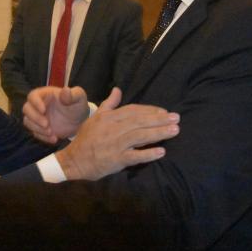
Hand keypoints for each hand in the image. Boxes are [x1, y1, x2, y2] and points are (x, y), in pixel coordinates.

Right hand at [23, 86, 88, 143]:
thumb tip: (65, 90)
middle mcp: (38, 105)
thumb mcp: (79, 97)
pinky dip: (43, 137)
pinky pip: (35, 133)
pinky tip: (54, 138)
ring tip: (51, 133)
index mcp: (45, 94)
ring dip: (37, 129)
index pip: (33, 95)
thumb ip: (73, 94)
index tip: (44, 110)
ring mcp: (38, 117)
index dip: (35, 102)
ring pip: (27, 122)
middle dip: (35, 118)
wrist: (79, 120)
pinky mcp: (39, 129)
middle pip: (26, 109)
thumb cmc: (78, 105)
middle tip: (47, 124)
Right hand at [56, 88, 179, 179]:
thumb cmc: (86, 138)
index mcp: (109, 117)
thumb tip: (118, 90)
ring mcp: (115, 144)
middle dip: (159, 119)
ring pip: (140, 136)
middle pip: (140, 121)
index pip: (133, 110)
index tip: (164, 112)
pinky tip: (161, 152)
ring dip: (158, 133)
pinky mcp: (116, 159)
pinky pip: (134, 156)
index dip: (150, 110)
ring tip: (175, 130)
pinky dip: (148, 154)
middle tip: (176, 118)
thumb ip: (109, 104)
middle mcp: (113, 129)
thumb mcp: (96, 117)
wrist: (74, 160)